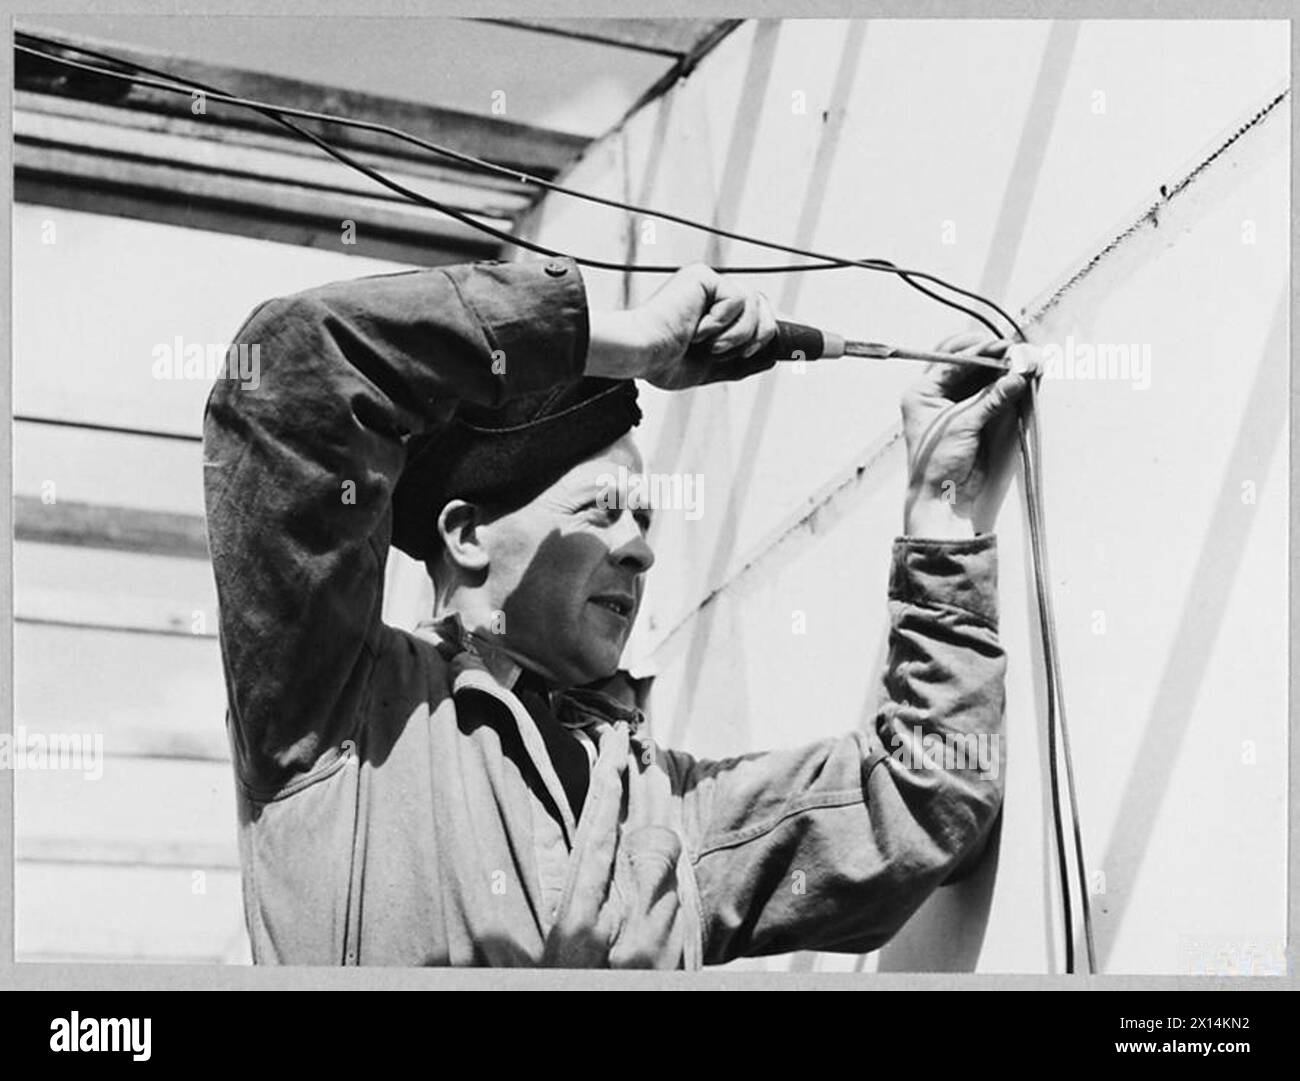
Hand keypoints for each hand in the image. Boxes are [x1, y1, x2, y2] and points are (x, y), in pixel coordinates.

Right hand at [587, 264, 777, 389]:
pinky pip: (739, 300)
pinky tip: (697, 330)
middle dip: (761, 336)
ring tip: (709, 346)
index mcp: (716, 318)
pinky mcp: (704, 277)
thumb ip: (744, 361)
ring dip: (738, 336)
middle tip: (734, 352)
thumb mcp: (715, 368)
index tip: (830, 346)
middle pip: (767, 310)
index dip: (784, 328)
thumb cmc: (665, 363)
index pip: (758, 318)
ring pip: (758, 307)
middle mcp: (714, 298)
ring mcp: (709, 285)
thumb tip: (774, 356)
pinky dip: (722, 324)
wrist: (644, 354)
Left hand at [900, 332, 1039, 539]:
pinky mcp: (970, 414)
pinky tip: (1019, 377)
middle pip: (964, 361)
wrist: (942, 495)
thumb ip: (992, 398)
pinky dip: (1003, 383)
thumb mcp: (964, 426)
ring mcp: (953, 402)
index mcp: (922, 391)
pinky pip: (988, 390)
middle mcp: (935, 393)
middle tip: (1015, 352)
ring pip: (978, 374)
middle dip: (991, 355)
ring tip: (1023, 361)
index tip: (1007, 348)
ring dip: (999, 367)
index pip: (953, 360)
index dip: (982, 352)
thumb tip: (1018, 375)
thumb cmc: (938, 463)